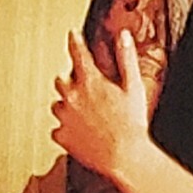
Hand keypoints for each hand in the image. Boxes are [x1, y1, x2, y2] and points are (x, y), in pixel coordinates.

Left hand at [51, 28, 149, 184]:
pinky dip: (68, 128)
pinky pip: (59, 128)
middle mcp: (71, 97)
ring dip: (69, 105)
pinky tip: (84, 132)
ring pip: (59, 104)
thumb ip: (126, 59)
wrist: (124, 157)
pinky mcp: (61, 136)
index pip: (78, 54)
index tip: (73, 35)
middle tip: (90, 91)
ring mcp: (64, 117)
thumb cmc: (131, 123)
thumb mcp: (134, 87)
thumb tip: (122, 36)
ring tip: (89, 115)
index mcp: (89, 82)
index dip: (75, 41)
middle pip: (62, 80)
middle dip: (73, 82)